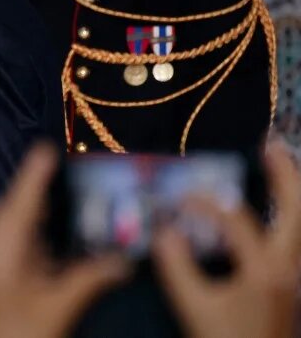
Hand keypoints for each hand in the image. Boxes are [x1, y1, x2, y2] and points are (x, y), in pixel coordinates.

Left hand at [0, 143, 130, 337]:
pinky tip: (48, 242)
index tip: (45, 148)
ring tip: (57, 199)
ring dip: (30, 217)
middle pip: (8, 215)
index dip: (32, 176)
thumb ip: (88, 280)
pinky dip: (27, 240)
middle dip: (32, 194)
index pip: (16, 206)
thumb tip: (123, 260)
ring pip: (6, 233)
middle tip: (58, 172)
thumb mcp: (57, 310)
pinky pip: (6, 252)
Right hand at [152, 141, 300, 337]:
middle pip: (295, 210)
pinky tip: (279, 211)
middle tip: (270, 145)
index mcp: (265, 269)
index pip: (234, 219)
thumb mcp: (194, 307)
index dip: (202, 202)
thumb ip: (177, 265)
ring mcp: (296, 277)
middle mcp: (289, 267)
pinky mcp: (293, 285)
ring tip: (281, 163)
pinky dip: (290, 217)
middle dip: (285, 174)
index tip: (175, 198)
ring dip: (292, 193)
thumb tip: (164, 229)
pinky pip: (297, 240)